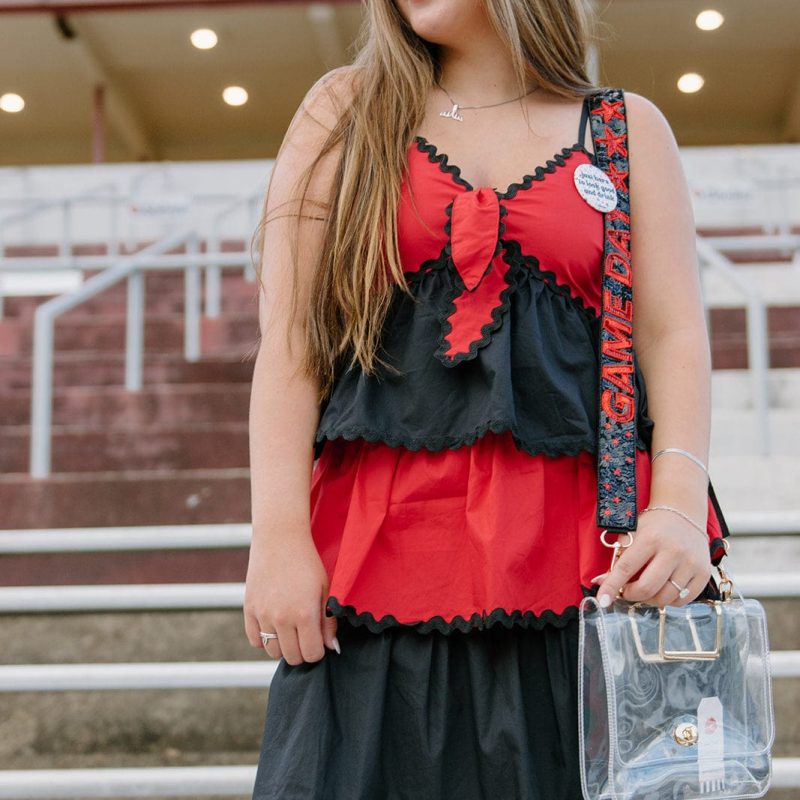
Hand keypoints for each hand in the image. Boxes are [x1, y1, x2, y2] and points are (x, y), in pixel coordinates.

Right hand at [243, 530, 339, 664]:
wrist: (280, 540)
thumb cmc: (307, 563)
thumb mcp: (325, 589)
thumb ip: (328, 621)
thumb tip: (332, 648)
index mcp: (305, 613)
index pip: (311, 654)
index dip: (318, 650)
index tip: (319, 640)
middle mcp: (282, 618)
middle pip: (292, 657)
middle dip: (302, 651)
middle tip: (306, 635)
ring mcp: (263, 614)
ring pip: (272, 652)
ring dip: (284, 647)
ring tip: (291, 631)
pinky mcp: (249, 609)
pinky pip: (254, 640)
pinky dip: (264, 639)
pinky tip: (274, 626)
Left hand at [593, 509, 711, 608]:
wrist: (684, 514)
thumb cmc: (653, 526)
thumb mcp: (632, 535)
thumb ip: (617, 558)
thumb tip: (600, 582)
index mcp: (651, 538)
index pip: (626, 567)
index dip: (612, 586)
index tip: (603, 600)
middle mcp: (673, 551)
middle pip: (647, 587)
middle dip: (630, 595)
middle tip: (626, 591)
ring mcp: (691, 563)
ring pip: (665, 597)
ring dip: (649, 600)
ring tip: (644, 589)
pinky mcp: (703, 573)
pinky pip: (683, 600)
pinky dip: (669, 600)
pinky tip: (663, 589)